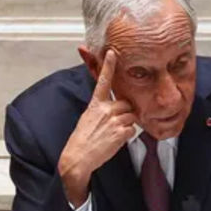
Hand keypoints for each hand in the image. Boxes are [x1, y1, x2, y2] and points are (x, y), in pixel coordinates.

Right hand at [58, 50, 135, 205]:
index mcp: (95, 105)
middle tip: (115, 125)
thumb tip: (116, 110)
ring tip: (113, 134)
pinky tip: (115, 141)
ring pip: (131, 117)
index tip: (113, 52)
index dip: (108, 66)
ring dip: (126, 125)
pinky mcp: (120, 132)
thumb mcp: (87, 119)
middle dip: (125, 113)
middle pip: (127, 104)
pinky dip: (126, 137)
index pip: (102, 81)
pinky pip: (132, 131)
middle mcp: (105, 110)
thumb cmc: (83, 140)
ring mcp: (113, 120)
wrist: (78, 158)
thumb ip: (101, 111)